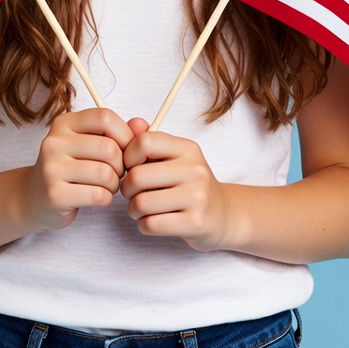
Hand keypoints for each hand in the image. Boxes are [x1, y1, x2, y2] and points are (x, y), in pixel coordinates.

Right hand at [26, 108, 133, 230]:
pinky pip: (98, 195)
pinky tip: (98, 197)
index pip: (104, 117)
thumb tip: (143, 125)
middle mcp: (54, 142)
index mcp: (64, 123)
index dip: (124, 134)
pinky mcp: (54, 194)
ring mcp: (51, 168)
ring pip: (105, 174)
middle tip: (115, 173)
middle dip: (121, 165)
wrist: (35, 197)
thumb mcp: (90, 143)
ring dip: (114, 184)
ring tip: (107, 185)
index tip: (127, 149)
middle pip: (109, 149)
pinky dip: (106, 198)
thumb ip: (119, 132)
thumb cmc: (71, 167)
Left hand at [120, 117, 229, 251]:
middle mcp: (194, 170)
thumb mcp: (175, 157)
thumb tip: (131, 123)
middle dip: (126, 188)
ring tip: (141, 208)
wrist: (223, 213)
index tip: (131, 167)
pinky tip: (151, 221)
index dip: (127, 156)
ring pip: (141, 203)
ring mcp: (197, 197)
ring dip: (133, 209)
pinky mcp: (195, 223)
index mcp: (187, 148)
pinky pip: (151, 224)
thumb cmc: (190, 184)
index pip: (144, 142)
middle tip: (132, 193)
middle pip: (137, 176)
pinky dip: (143, 224)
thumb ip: (150, 140)